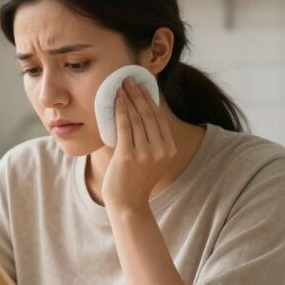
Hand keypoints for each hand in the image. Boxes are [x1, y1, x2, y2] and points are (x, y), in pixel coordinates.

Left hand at [102, 77, 176, 213]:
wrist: (128, 205)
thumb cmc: (134, 182)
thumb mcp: (149, 160)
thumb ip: (148, 141)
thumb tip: (136, 115)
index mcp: (169, 150)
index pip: (159, 118)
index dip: (149, 99)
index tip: (141, 85)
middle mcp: (160, 150)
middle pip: (149, 114)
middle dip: (138, 94)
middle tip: (129, 79)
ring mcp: (145, 153)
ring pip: (136, 118)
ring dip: (128, 99)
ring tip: (120, 86)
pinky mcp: (128, 156)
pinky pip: (124, 127)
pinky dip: (120, 110)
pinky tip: (116, 100)